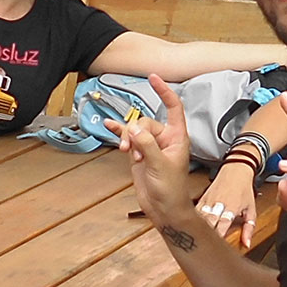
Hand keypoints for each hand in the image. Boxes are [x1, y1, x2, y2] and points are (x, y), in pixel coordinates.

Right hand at [111, 75, 195, 228]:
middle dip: (136, 134)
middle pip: (145, 121)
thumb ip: (147, 145)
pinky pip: (127, 138)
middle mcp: (164, 138)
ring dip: (127, 139)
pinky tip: (109, 126)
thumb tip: (134, 129)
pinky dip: (118, 133)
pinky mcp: (138, 154)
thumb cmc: (171, 190)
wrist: (164, 209)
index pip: (173, 107)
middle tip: (136, 152)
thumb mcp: (160, 165)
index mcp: (177, 137)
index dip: (165, 91)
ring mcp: (150, 146)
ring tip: (127, 153)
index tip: (154, 78)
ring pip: (134, 130)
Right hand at [196, 159, 261, 249]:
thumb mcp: (251, 209)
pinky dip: (191, 219)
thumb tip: (246, 244)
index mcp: (231, 208)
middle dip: (204, 235)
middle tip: (201, 248)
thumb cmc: (244, 190)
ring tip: (191, 240)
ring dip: (195, 228)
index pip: (222, 225)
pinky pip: (194, 211)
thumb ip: (248, 228)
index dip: (218, 237)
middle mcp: (218, 204)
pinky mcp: (202, 198)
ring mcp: (208, 201)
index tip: (215, 248)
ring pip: (199, 217)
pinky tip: (186, 228)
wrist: (236, 170)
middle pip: (208, 222)